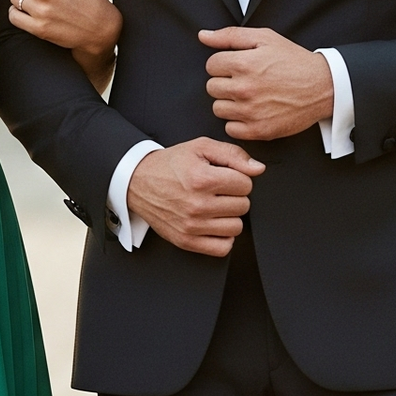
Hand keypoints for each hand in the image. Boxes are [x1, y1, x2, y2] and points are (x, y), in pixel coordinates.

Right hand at [125, 137, 264, 256]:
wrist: (137, 182)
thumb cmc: (169, 165)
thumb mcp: (200, 148)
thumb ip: (233, 154)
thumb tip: (258, 169)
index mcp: (202, 179)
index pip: (246, 184)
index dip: (238, 178)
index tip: (225, 177)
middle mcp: (197, 205)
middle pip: (243, 206)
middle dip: (234, 196)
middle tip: (218, 191)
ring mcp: (191, 226)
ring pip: (236, 227)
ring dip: (229, 216)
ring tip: (215, 207)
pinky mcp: (186, 241)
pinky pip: (222, 248)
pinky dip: (223, 237)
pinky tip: (213, 224)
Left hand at [200, 26, 333, 141]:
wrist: (323, 86)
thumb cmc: (294, 61)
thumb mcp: (265, 38)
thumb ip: (230, 36)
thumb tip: (203, 36)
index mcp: (243, 64)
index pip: (211, 65)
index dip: (224, 64)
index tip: (238, 66)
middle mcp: (244, 89)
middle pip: (211, 87)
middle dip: (225, 82)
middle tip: (245, 80)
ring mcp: (250, 111)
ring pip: (218, 109)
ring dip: (230, 103)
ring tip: (249, 96)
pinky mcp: (258, 130)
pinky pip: (230, 128)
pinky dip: (238, 122)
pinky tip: (252, 111)